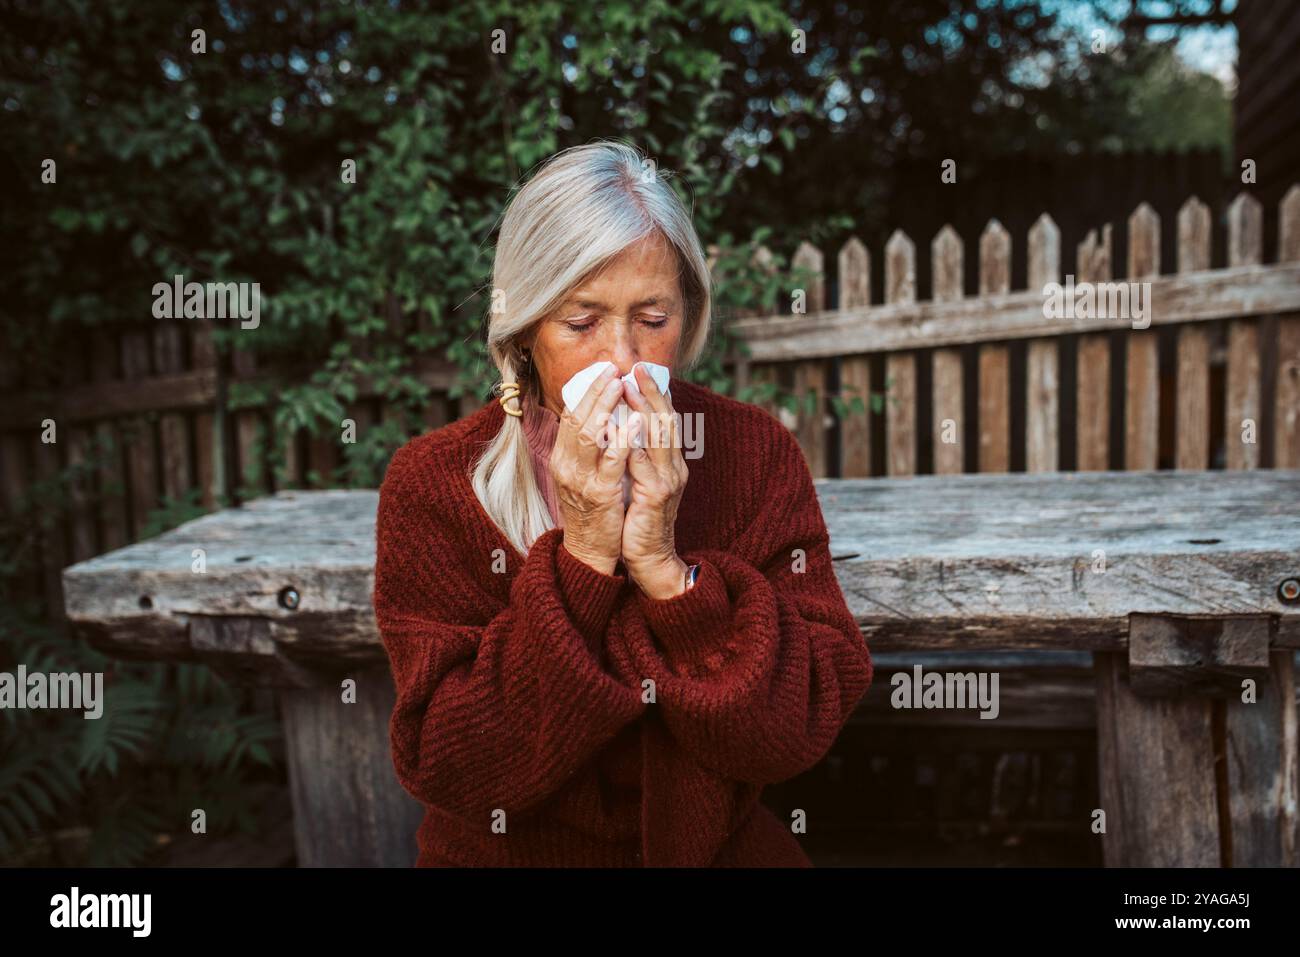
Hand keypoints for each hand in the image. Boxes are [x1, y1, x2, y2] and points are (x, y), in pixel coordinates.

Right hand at [551, 365, 633, 575]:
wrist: (590, 551)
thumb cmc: (592, 511)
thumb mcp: (583, 475)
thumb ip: (588, 449)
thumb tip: (601, 417)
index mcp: (562, 458)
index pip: (571, 416)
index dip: (587, 391)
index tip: (604, 371)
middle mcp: (566, 466)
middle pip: (578, 419)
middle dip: (596, 391)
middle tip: (613, 369)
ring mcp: (581, 480)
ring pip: (590, 434)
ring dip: (606, 407)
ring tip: (621, 385)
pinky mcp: (599, 494)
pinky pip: (611, 462)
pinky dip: (623, 440)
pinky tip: (635, 423)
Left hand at [620, 364, 689, 598]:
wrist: (651, 557)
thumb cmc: (640, 518)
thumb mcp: (641, 481)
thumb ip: (638, 455)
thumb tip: (626, 426)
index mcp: (671, 462)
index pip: (666, 420)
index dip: (656, 394)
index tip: (642, 371)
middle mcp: (674, 467)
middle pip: (666, 421)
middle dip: (652, 393)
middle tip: (637, 369)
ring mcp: (668, 480)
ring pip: (658, 438)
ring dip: (644, 411)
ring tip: (629, 389)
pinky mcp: (655, 496)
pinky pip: (643, 465)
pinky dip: (634, 445)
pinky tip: (623, 430)